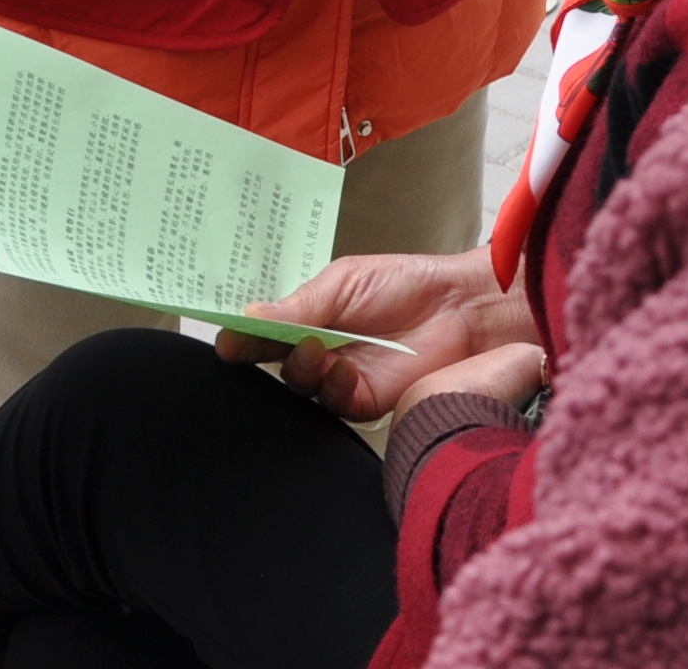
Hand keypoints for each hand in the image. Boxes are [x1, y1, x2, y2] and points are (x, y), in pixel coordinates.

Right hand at [219, 248, 532, 420]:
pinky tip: (341, 367)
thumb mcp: (343, 283)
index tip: (225, 340)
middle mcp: (321, 350)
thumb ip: (298, 306)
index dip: (242, 337)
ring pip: (301, 385)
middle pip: (275, 361)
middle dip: (263, 354)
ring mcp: (342, 377)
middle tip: (259, 344)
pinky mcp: (368, 401)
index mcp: (311, 317)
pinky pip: (336, 402)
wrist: (462, 307)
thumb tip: (246, 316)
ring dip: (301, 369)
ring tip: (315, 348)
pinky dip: (332, 386)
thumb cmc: (406, 284)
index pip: (265, 330)